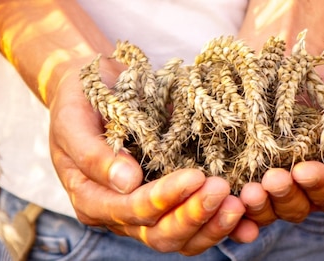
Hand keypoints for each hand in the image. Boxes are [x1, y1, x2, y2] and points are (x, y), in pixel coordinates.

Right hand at [46, 70, 257, 254]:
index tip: (195, 176)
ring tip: (240, 205)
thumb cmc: (80, 99)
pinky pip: (198, 225)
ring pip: (182, 237)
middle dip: (193, 215)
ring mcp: (149, 211)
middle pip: (160, 234)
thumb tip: (127, 183)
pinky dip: (223, 227)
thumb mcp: (73, 118)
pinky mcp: (171, 201)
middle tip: (222, 190)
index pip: (131, 211)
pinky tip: (250, 225)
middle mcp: (120, 213)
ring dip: (212, 225)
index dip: (164, 199)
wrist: (96, 85)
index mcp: (92, 198)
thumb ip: (93, 153)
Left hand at [241, 82, 323, 225]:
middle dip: (286, 195)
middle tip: (273, 179)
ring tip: (249, 191)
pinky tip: (230, 205)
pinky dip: (236, 215)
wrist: (281, 64)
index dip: (319, 184)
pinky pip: (238, 209)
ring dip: (259, 207)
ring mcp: (268, 189)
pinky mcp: (239, 181)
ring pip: (267, 212)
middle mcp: (300, 190)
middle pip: (297, 208)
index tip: (303, 169)